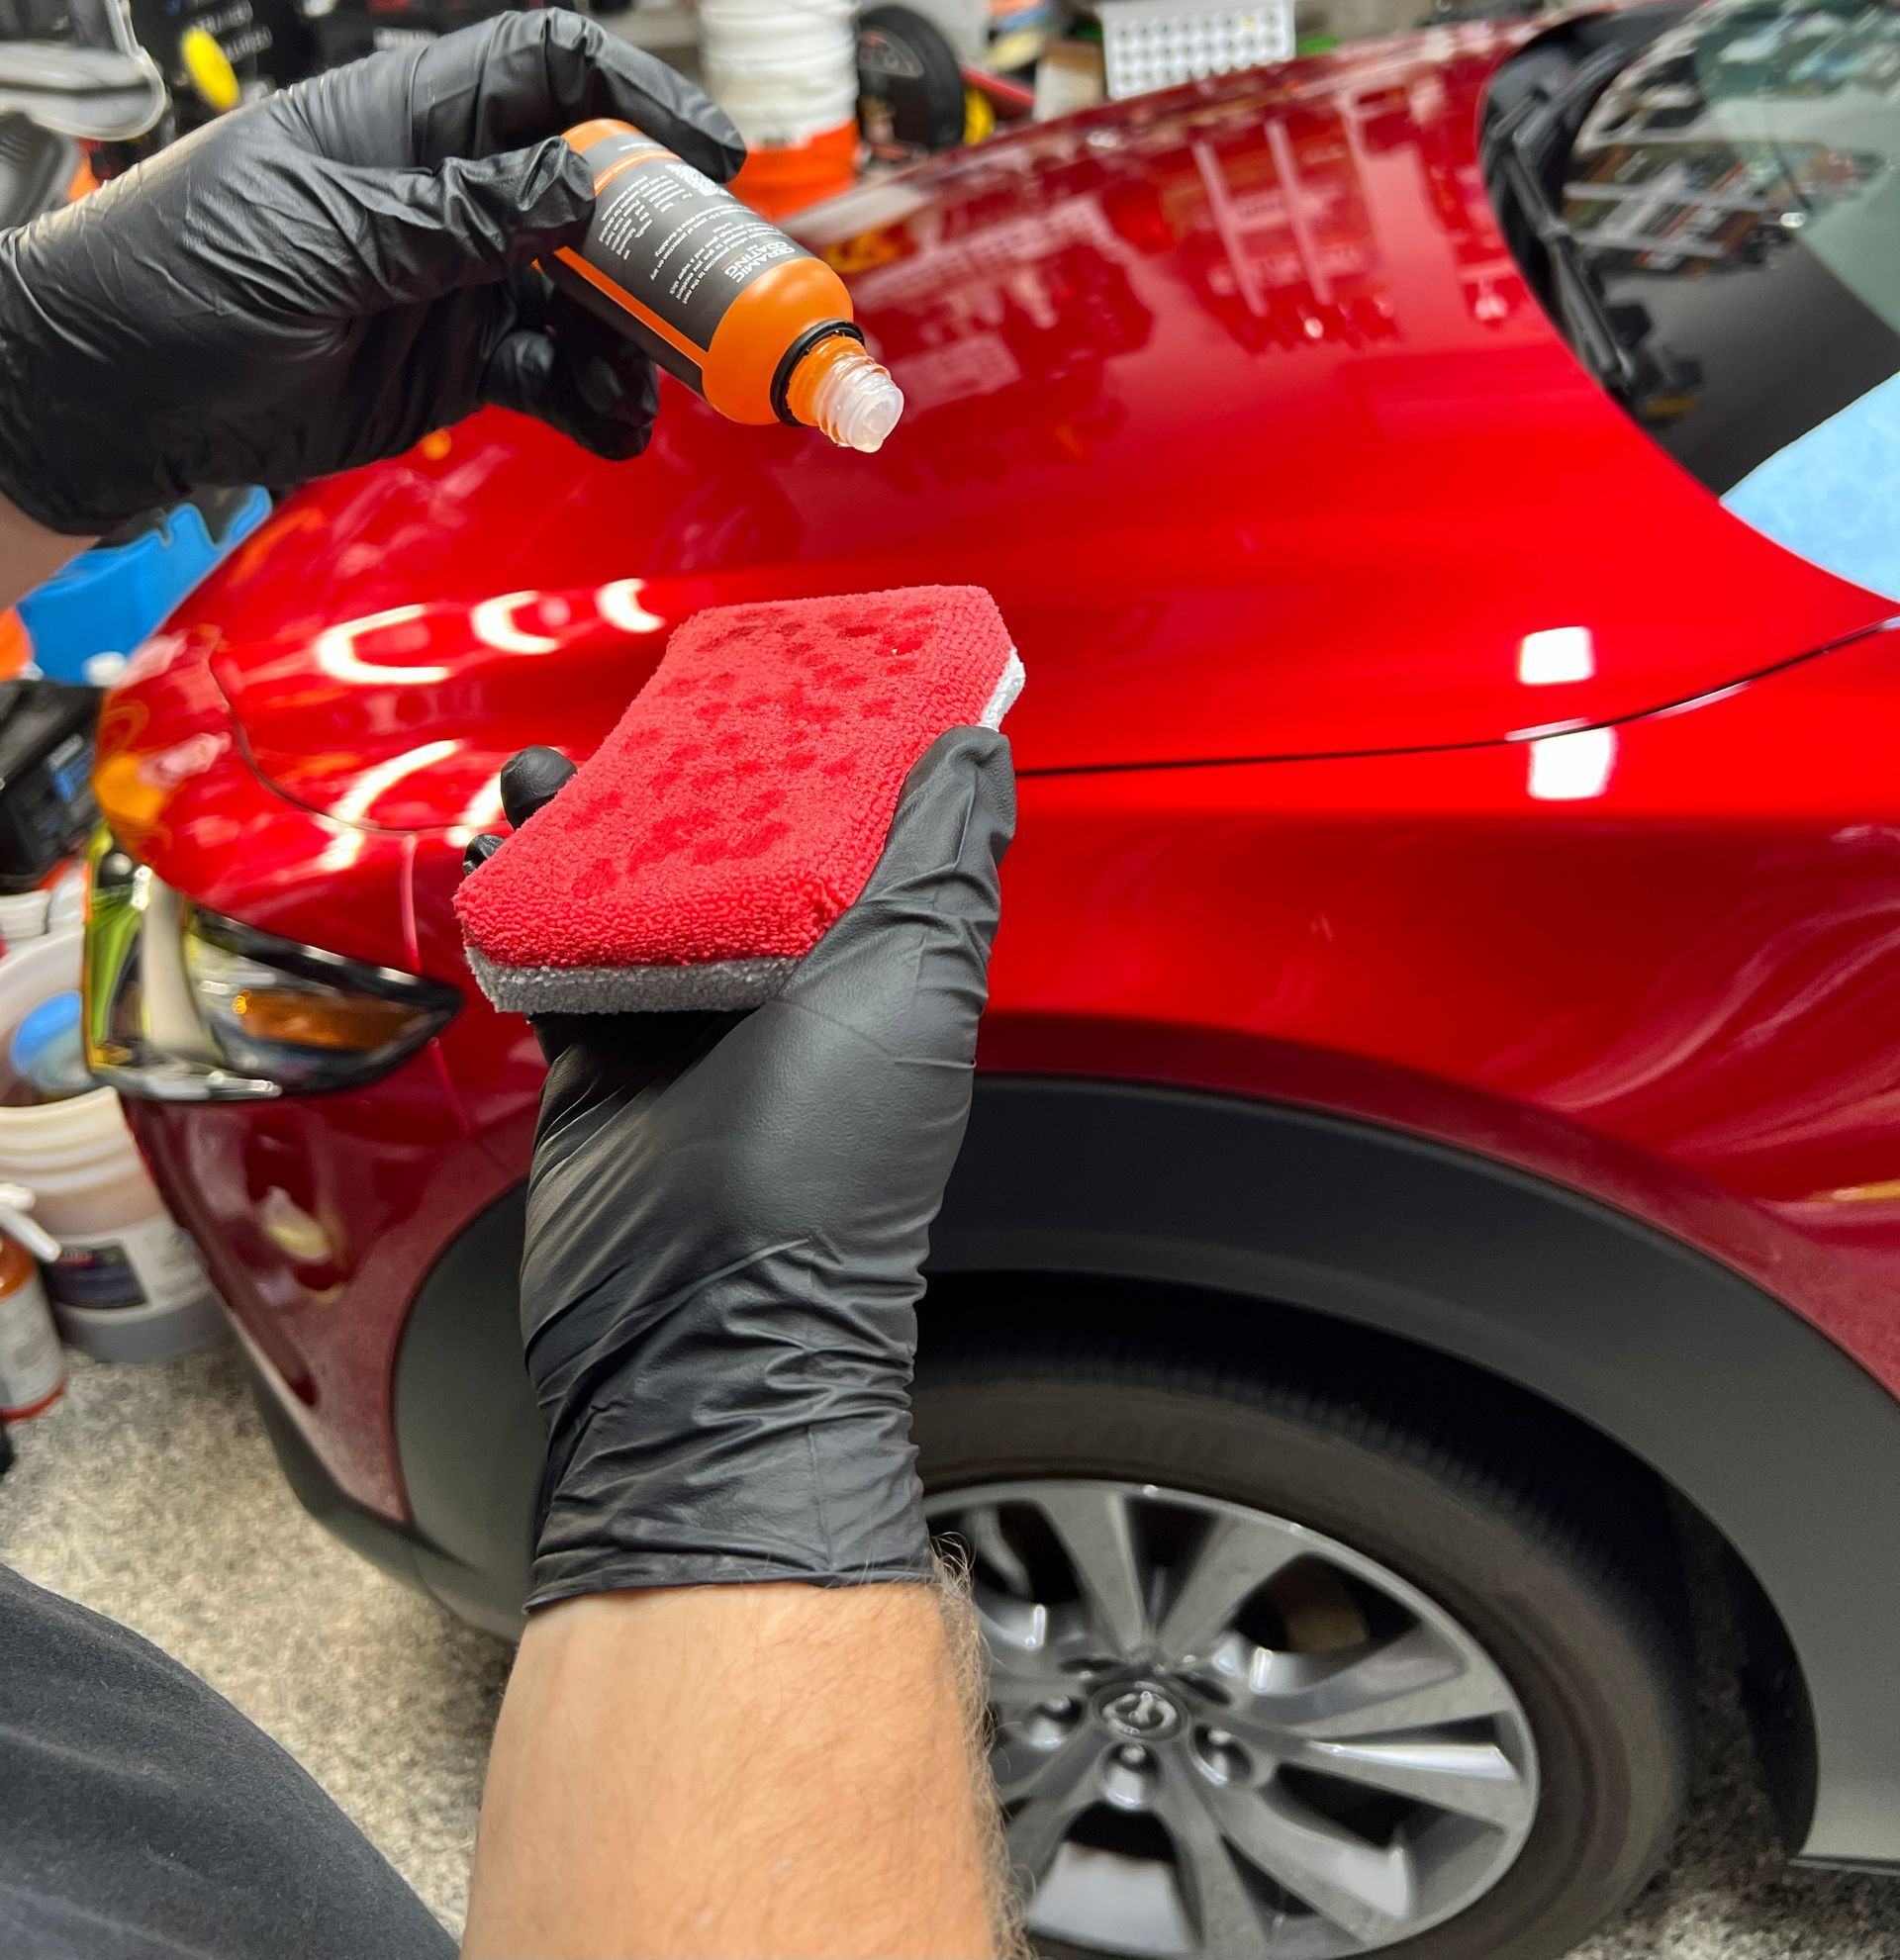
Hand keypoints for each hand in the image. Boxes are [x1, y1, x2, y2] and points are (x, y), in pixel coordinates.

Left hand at [0, 12, 743, 534]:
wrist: (116, 397)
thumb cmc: (174, 278)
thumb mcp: (320, 238)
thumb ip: (455, 217)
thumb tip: (576, 188)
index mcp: (406, 123)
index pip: (546, 74)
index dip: (635, 102)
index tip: (707, 156)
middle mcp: (448, 195)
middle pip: (593, 192)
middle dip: (660, 241)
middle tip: (708, 295)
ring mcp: (459, 281)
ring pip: (587, 295)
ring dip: (631, 341)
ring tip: (641, 385)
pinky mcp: (457, 363)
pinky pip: (554, 372)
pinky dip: (592, 399)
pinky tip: (608, 423)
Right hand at [463, 729, 1014, 1605]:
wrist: (694, 1331)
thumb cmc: (821, 1168)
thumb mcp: (909, 987)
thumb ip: (942, 863)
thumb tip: (979, 743)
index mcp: (872, 959)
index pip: (850, 822)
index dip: (818, 745)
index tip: (778, 672)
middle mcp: (786, 986)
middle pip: (731, 846)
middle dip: (688, 776)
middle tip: (646, 716)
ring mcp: (688, 1024)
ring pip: (634, 890)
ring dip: (591, 827)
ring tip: (549, 774)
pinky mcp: (601, 1060)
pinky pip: (560, 955)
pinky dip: (530, 900)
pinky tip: (504, 850)